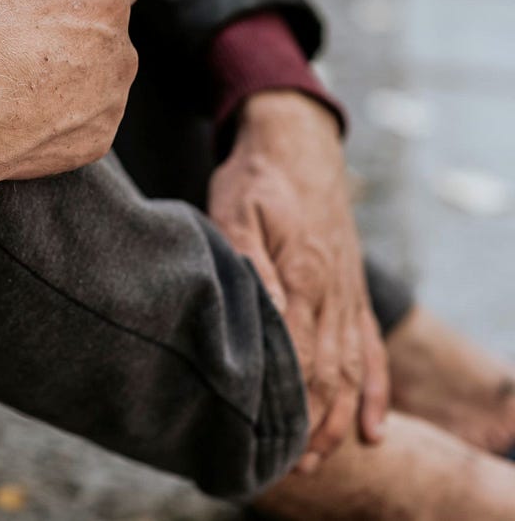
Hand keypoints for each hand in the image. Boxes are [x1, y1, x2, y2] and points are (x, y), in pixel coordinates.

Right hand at [0, 0, 138, 191]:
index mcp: (104, 3)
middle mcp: (122, 53)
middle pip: (108, 25)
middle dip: (79, 20)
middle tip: (35, 23)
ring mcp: (112, 101)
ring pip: (102, 73)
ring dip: (78, 67)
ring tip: (29, 68)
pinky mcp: (97, 140)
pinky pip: (90, 117)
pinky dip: (68, 111)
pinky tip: (31, 108)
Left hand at [208, 90, 388, 471]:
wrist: (297, 144)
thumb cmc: (257, 179)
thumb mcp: (237, 212)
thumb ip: (250, 264)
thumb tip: (265, 317)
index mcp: (303, 276)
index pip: (299, 356)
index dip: (285, 403)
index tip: (266, 440)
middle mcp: (333, 293)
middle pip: (329, 374)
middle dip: (310, 425)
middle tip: (289, 467)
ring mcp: (347, 295)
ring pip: (352, 370)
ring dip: (338, 418)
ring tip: (320, 459)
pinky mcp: (351, 290)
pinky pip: (371, 348)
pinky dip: (375, 390)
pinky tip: (372, 427)